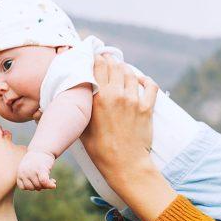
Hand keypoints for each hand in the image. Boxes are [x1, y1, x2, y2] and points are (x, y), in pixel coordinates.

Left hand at [16, 150, 56, 190]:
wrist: (43, 148)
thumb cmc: (37, 161)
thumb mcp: (31, 170)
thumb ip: (32, 180)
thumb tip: (39, 190)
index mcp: (19, 172)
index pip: (23, 187)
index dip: (31, 187)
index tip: (37, 182)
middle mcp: (24, 172)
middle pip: (32, 188)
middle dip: (40, 186)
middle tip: (46, 181)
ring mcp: (31, 171)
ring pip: (39, 185)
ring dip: (46, 185)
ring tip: (51, 180)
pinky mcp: (41, 169)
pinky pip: (44, 182)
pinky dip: (49, 185)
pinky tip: (54, 183)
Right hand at [80, 54, 156, 175]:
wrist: (124, 164)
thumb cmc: (99, 149)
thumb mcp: (82, 127)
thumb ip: (80, 109)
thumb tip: (70, 100)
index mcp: (97, 98)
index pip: (97, 67)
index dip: (96, 58)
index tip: (94, 56)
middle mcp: (115, 94)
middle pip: (114, 66)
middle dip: (110, 60)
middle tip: (107, 59)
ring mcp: (133, 100)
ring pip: (130, 73)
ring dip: (125, 69)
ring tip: (121, 69)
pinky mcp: (147, 107)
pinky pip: (150, 86)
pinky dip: (145, 80)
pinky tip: (141, 80)